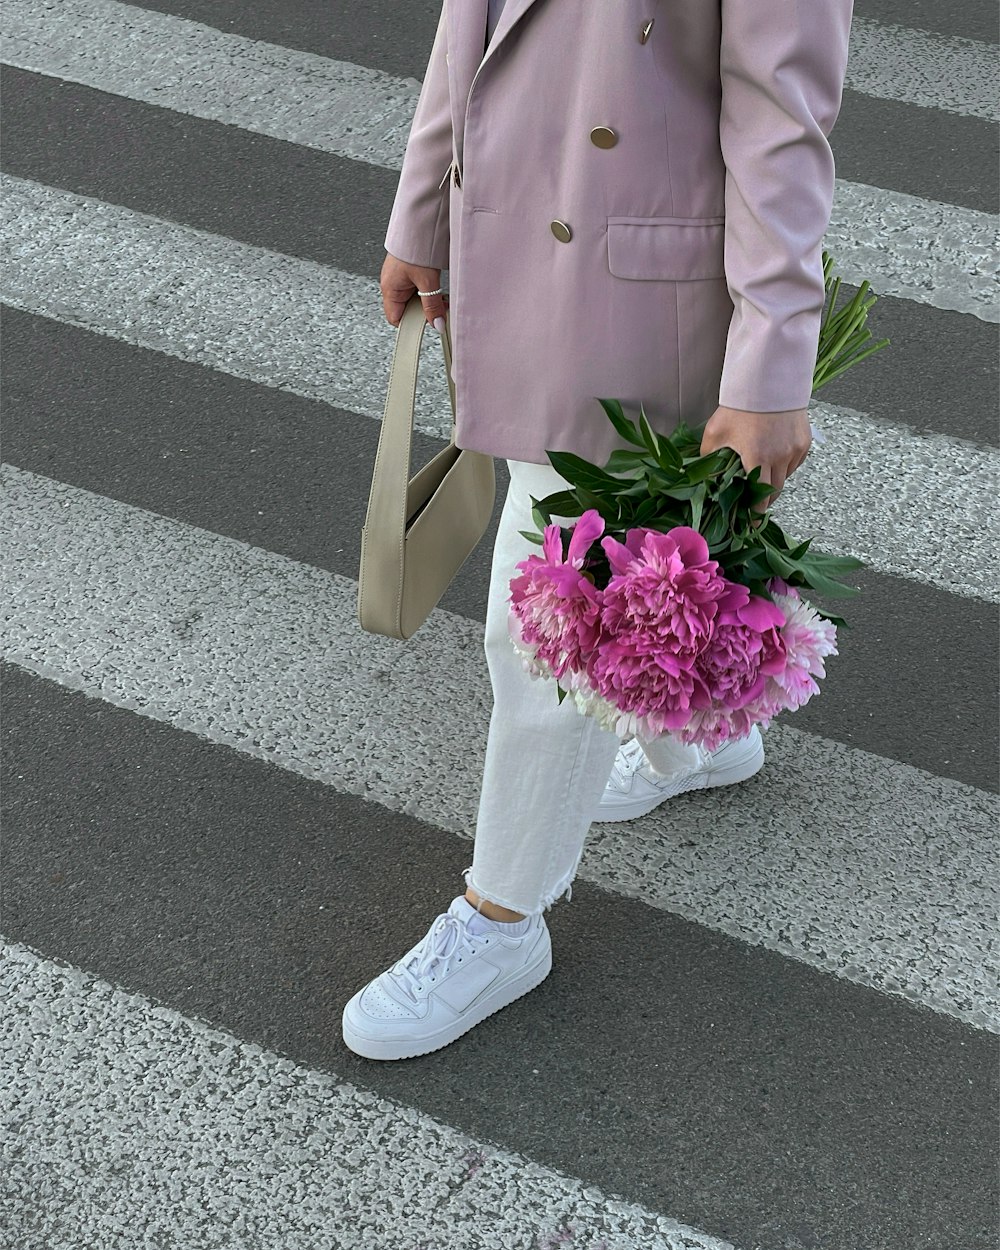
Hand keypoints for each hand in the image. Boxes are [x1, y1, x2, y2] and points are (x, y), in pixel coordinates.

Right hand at [380, 253, 448, 330]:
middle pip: (406, 310)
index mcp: (390, 289)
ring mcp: (399, 277)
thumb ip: (432, 305)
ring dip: (427, 300)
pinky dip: (427, 290)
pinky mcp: (407, 271)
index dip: (412, 325)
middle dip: (423, 311)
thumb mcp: (427, 281)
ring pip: (413, 299)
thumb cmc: (415, 247)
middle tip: (438, 308)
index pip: (396, 319)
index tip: (428, 323)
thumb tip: (437, 324)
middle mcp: (391, 284)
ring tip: (439, 296)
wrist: (419, 223)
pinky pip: (416, 288)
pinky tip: (436, 287)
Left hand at [699, 405, 811, 524]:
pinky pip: (795, 463)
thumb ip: (709, 458)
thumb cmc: (739, 405)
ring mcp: (795, 450)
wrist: (768, 379)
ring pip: (785, 478)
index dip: (755, 514)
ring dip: (773, 482)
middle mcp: (780, 458)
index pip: (759, 500)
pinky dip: (785, 466)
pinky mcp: (805, 441)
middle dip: (763, 500)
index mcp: (757, 459)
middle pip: (774, 492)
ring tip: (760, 477)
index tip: (750, 523)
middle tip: (752, 502)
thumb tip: (704, 477)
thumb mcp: (715, 432)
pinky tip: (773, 459)